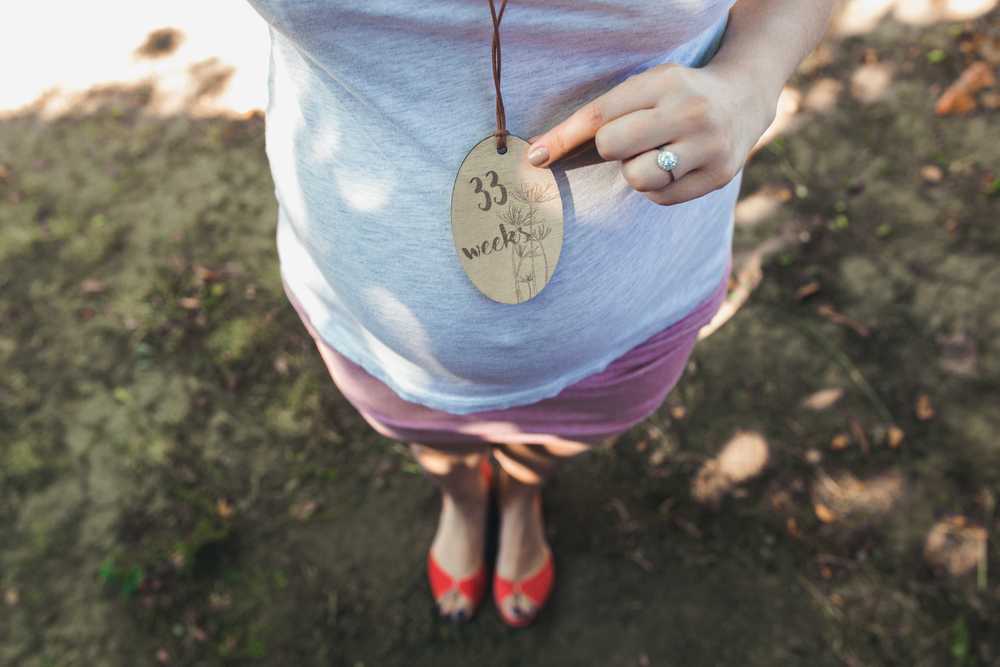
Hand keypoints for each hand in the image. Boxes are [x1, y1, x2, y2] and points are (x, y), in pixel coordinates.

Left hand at [527, 62, 778, 206]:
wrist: (745, 98)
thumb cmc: (677, 95)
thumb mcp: (643, 88)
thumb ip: (595, 116)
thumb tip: (539, 154)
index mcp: (665, 82)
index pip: (599, 115)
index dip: (563, 138)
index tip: (536, 157)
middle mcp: (690, 112)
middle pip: (613, 146)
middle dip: (611, 148)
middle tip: (632, 140)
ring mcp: (708, 145)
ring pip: (637, 178)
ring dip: (635, 171)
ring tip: (655, 154)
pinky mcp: (719, 176)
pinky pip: (661, 198)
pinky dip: (656, 188)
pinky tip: (673, 167)